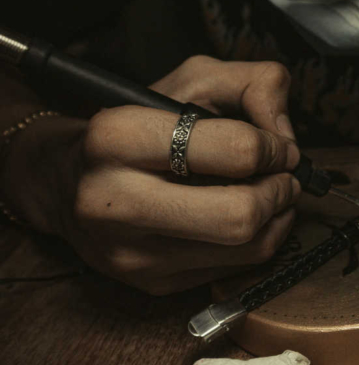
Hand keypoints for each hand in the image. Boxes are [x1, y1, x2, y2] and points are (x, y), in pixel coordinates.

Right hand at [7, 57, 300, 293]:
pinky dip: (257, 242)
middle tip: (284, 176)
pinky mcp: (151, 283)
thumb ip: (253, 84)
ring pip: (245, 248)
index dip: (273, 148)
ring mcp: (132, 252)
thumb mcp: (188, 81)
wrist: (65, 184)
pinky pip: (233, 270)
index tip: (278, 146)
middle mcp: (116, 201)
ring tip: (274, 195)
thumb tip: (287, 136)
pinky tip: (249, 219)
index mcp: (118, 137)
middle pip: (240, 213)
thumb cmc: (137, 127)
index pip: (232, 150)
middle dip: (280, 192)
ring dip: (278, 219)